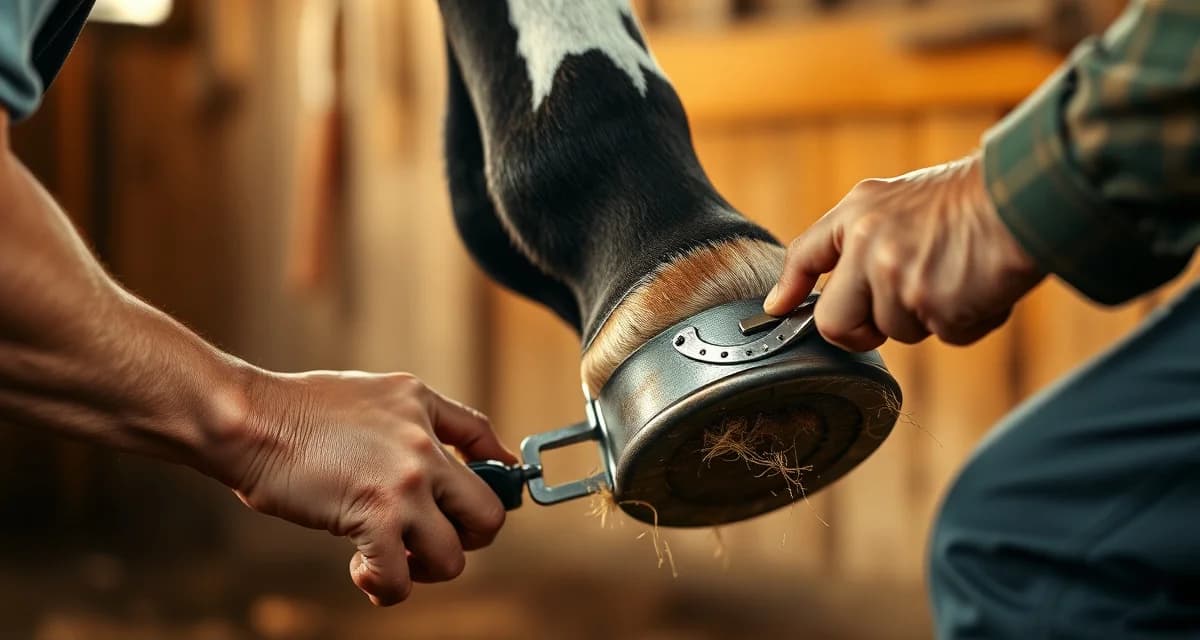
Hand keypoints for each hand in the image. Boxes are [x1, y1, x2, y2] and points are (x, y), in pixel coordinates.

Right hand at [212, 370, 516, 605]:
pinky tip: (362, 570)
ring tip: (392, 557)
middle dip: (468, 539)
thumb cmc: (297, 409)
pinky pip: (401, 577)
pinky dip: (384, 587)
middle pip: (488, 515)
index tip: (476, 502)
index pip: (485, 442)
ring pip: (451, 558)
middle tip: (432, 540)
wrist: (250, 420)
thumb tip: (451, 452)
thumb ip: (417, 418)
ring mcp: (404, 484)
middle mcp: (424, 445)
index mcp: (423, 407)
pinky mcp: (374, 516)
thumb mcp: (374, 393)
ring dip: (422, 569)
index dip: (498, 478)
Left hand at [764, 153, 1044, 349]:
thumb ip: (865, 237)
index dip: (789, 288)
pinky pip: (946, 336)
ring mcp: (897, 278)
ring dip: (931, 317)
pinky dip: (969, 321)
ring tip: (958, 276)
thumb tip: (839, 284)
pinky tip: (982, 285)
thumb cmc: (971, 200)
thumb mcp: (902, 200)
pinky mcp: (934, 306)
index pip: (805, 255)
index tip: (778, 310)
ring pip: (898, 332)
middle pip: (835, 322)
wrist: (1025, 198)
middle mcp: (868, 245)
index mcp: (857, 215)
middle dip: (861, 331)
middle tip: (892, 318)